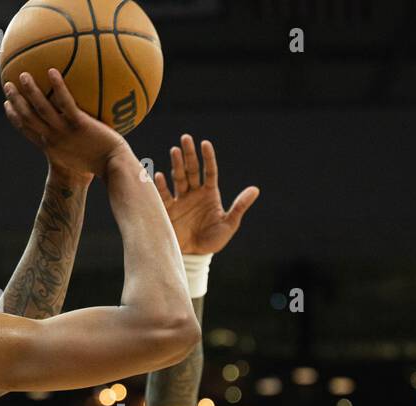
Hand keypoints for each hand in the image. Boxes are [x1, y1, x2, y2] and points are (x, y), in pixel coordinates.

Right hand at [2, 70, 128, 180]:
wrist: (113, 167)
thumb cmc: (104, 161)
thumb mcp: (84, 155)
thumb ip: (78, 138)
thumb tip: (83, 123)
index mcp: (51, 146)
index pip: (27, 130)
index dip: (14, 117)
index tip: (7, 105)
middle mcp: (54, 138)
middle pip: (28, 118)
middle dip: (15, 101)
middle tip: (8, 84)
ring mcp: (65, 131)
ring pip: (41, 109)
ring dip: (30, 92)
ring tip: (23, 74)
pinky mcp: (79, 124)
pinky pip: (65, 103)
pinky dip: (58, 87)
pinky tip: (52, 71)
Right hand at [153, 135, 258, 254]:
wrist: (194, 257)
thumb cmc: (213, 241)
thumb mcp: (229, 224)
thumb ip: (239, 206)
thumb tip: (255, 190)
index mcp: (210, 194)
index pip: (210, 171)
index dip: (208, 158)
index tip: (205, 143)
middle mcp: (194, 193)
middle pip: (192, 170)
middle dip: (189, 154)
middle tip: (185, 138)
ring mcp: (181, 200)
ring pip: (178, 177)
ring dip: (176, 164)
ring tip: (175, 150)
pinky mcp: (168, 210)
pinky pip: (164, 195)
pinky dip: (161, 186)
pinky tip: (160, 175)